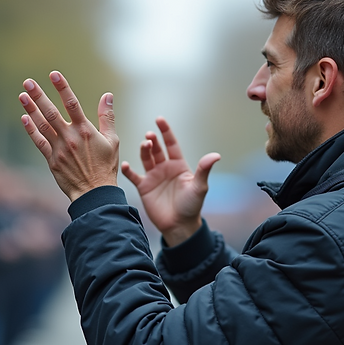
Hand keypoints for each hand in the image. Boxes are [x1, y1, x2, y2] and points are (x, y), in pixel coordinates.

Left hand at [19, 71, 117, 200]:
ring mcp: (59, 149)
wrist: (94, 193)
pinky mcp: (52, 160)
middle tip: (28, 82)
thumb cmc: (106, 166)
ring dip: (31, 109)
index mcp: (85, 130)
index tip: (54, 74)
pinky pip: (39, 142)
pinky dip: (31, 130)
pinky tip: (25, 118)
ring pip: (42, 125)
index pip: (72, 103)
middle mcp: (70, 137)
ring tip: (22, 96)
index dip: (62, 88)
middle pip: (51, 112)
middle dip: (39, 96)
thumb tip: (107, 96)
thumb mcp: (112, 140)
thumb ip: (108, 117)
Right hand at [120, 117, 219, 246]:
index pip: (171, 144)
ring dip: (144, 150)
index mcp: (178, 165)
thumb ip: (204, 170)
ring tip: (144, 145)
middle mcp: (165, 168)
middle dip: (153, 140)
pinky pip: (134, 176)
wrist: (180, 225)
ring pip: (146, 158)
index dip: (165, 131)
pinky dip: (129, 170)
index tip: (159, 120)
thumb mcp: (199, 186)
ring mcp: (154, 177)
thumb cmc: (191, 205)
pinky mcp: (144, 187)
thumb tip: (216, 155)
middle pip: (157, 149)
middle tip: (149, 136)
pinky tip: (127, 165)